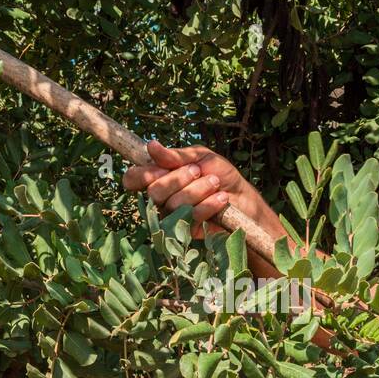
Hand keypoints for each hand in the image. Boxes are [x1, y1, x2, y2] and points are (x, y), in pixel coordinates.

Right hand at [122, 141, 281, 239]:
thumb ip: (176, 155)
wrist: (245, 201)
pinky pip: (190, 216)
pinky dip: (208, 204)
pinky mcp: (187, 231)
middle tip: (198, 171)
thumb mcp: (202, 158)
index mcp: (159, 177)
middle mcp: (161, 198)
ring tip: (216, 183)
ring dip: (198, 190)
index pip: (133, 178)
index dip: (141, 174)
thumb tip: (150, 146)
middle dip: (179, 178)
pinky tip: (221, 199)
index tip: (160, 167)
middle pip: (154, 190)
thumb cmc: (221, 176)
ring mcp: (172, 216)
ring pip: (173, 204)